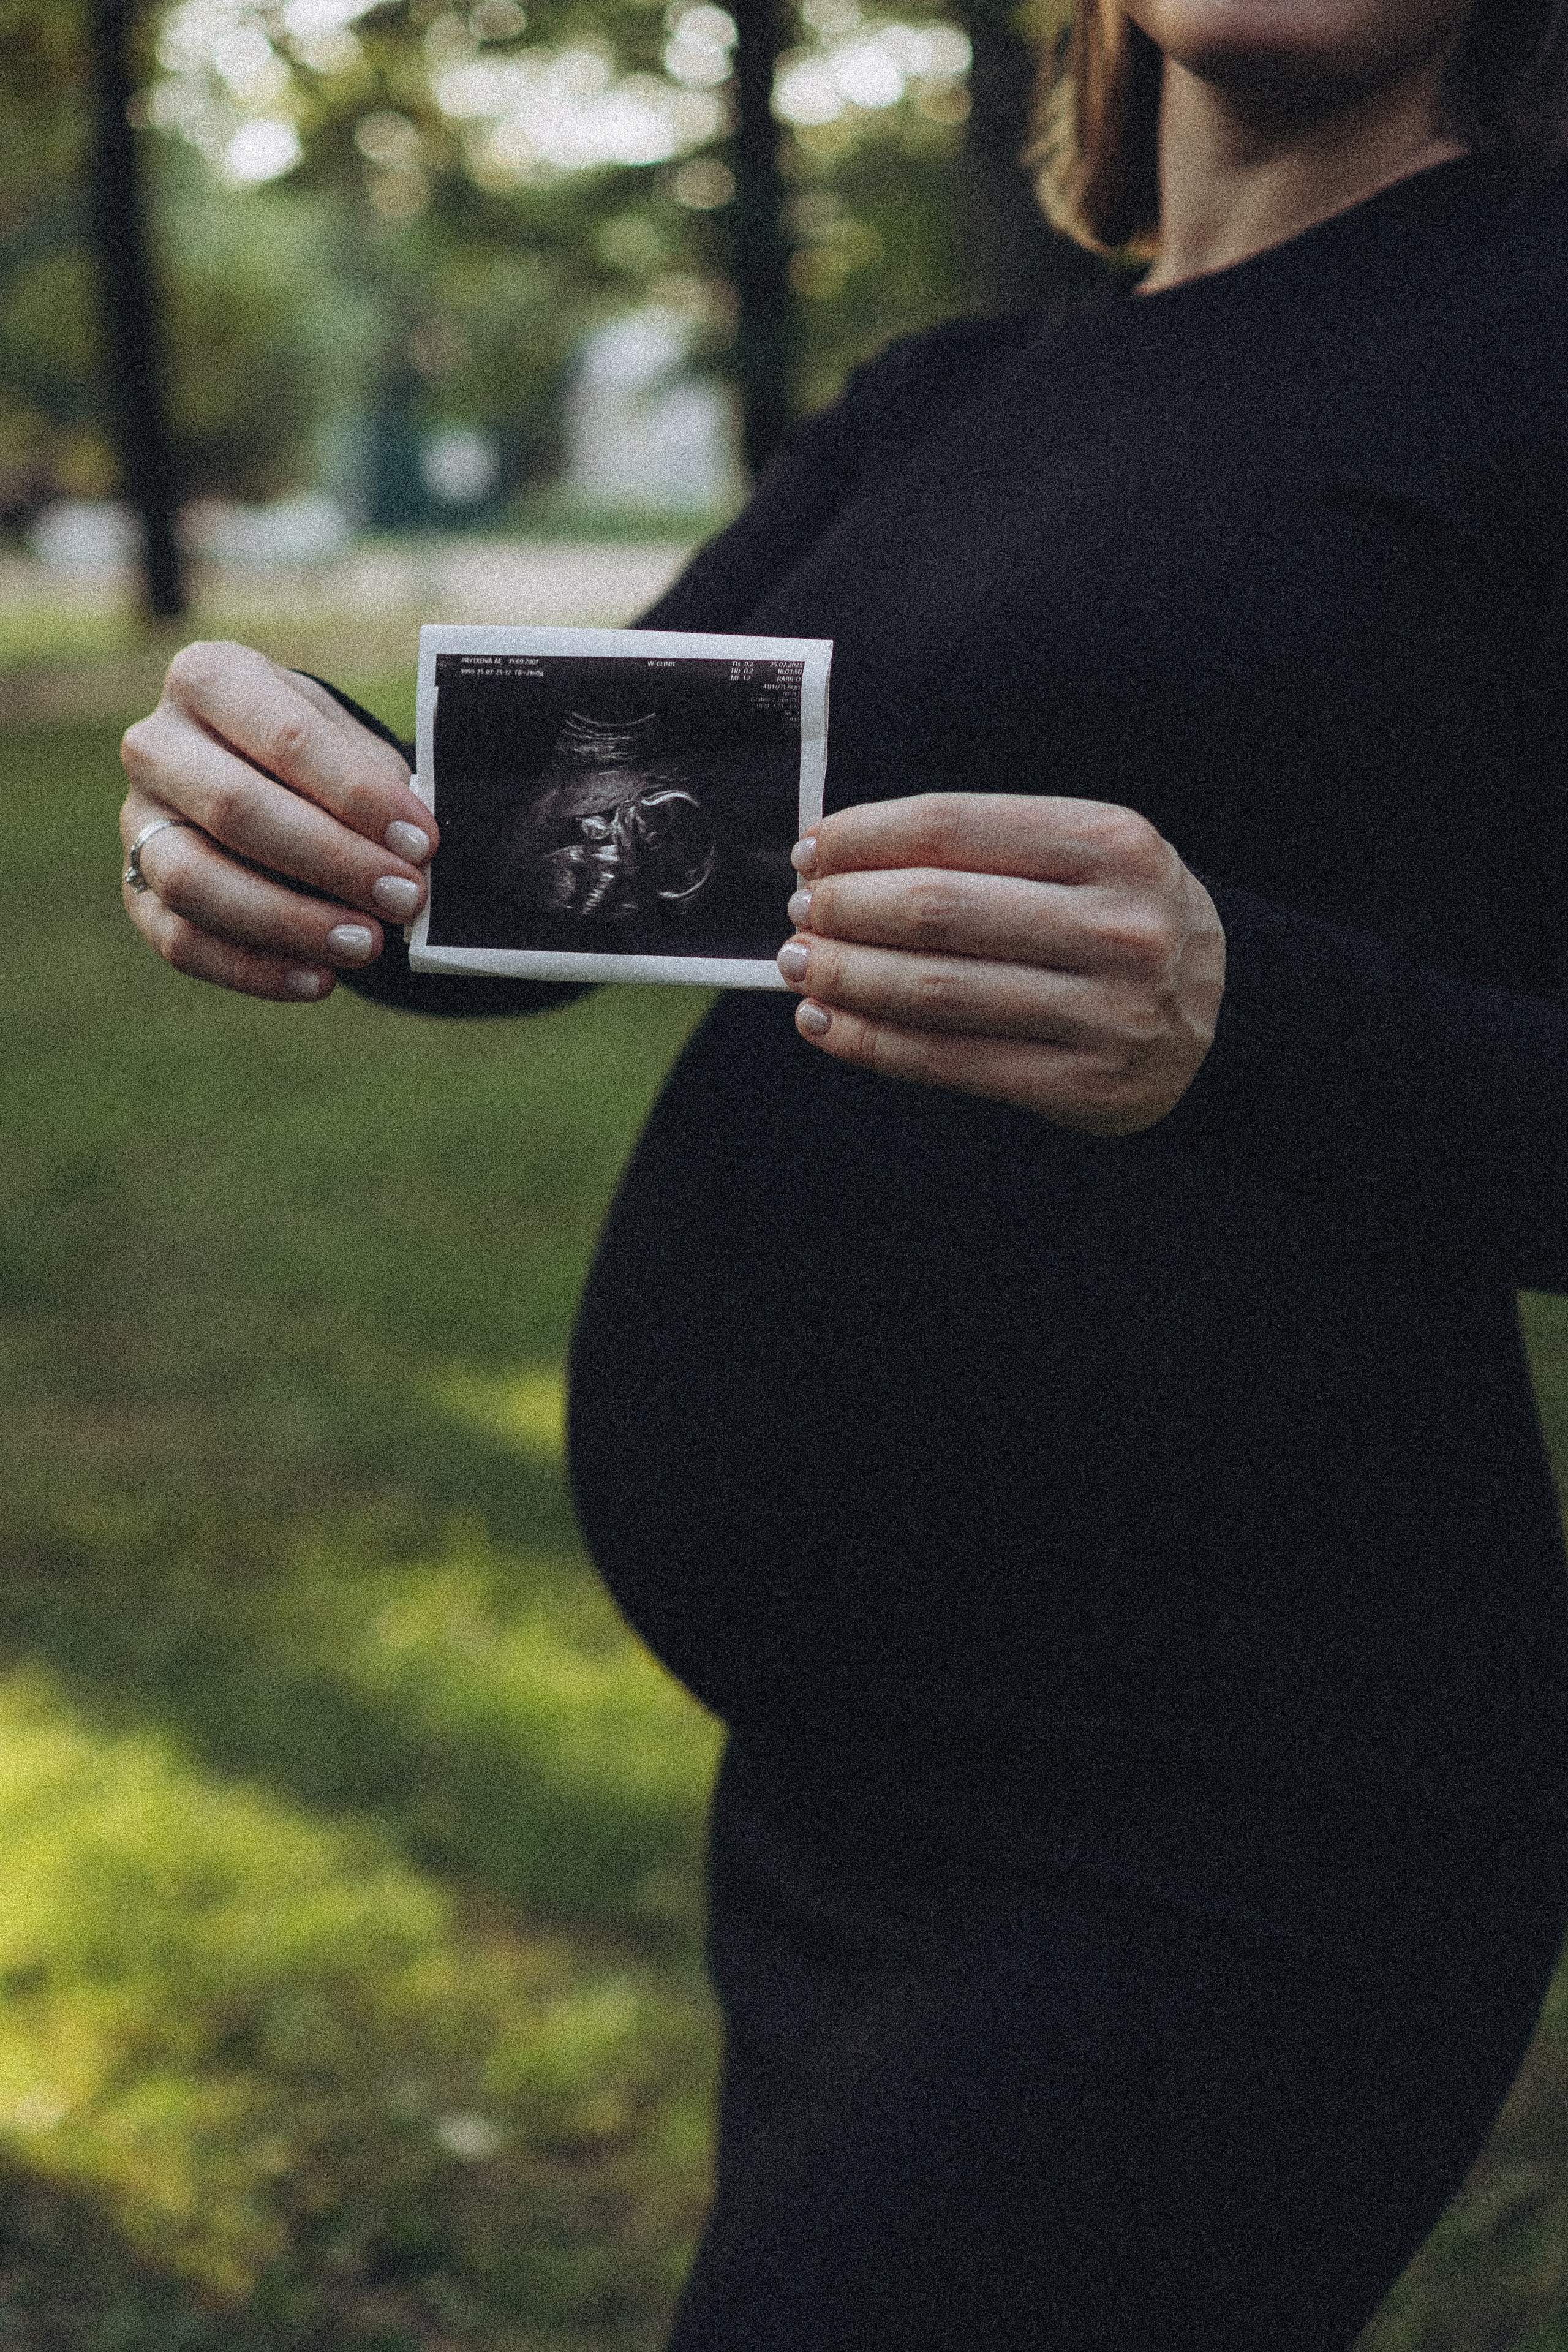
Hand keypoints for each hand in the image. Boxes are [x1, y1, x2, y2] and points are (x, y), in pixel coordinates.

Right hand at [119, 642, 436, 1001]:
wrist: (265, 778)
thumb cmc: (319, 757)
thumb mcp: (350, 741)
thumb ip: (377, 784)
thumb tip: (414, 851)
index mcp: (211, 679)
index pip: (284, 738)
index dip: (357, 796)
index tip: (421, 842)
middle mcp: (157, 745)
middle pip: (235, 809)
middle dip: (332, 861)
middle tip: (405, 898)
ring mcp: (138, 821)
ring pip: (195, 881)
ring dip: (289, 922)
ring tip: (368, 945)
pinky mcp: (137, 890)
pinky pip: (181, 941)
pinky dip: (254, 969)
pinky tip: (319, 980)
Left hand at [776, 793, 1225, 1136]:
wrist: (1230, 1018)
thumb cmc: (1124, 921)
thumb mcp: (1088, 857)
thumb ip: (987, 850)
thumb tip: (841, 860)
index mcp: (1112, 843)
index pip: (954, 826)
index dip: (865, 837)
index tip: (813, 851)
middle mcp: (1117, 924)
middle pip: (937, 910)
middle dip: (847, 910)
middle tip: (801, 914)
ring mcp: (1106, 1011)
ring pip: (936, 991)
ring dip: (847, 977)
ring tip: (800, 966)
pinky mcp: (1084, 1084)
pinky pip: (951, 1062)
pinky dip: (874, 1043)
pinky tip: (826, 1024)